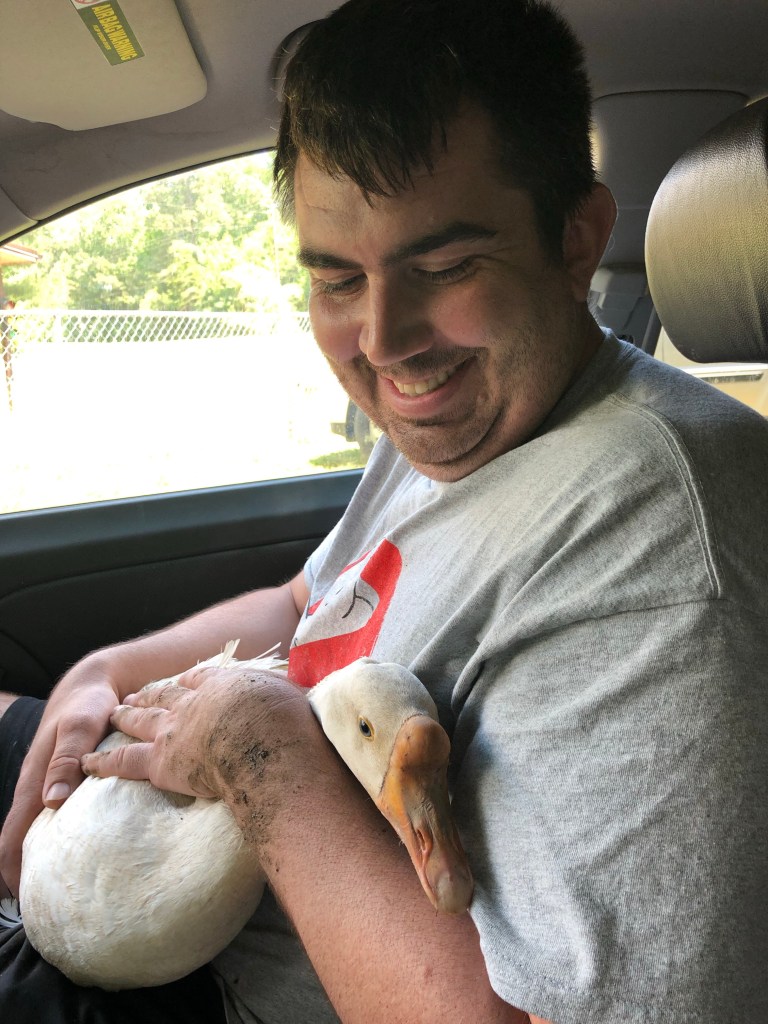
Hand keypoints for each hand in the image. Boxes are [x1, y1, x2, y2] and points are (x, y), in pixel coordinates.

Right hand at [0, 651, 124, 896]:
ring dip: (50, 863)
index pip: (11, 840)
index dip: (12, 875)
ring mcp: (54, 790)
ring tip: (71, 897)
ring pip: (44, 835)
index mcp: (34, 785)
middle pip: (24, 845)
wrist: (97, 684)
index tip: (24, 905)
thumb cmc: (87, 705)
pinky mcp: (71, 786)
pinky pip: (64, 822)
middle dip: (31, 879)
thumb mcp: (79, 726)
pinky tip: (90, 859)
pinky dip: (68, 844)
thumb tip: (52, 802)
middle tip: (51, 914)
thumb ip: (67, 759)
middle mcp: (40, 792)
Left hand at [80, 664, 317, 836]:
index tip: (185, 681)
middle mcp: (195, 700)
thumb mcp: (299, 698)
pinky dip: (103, 759)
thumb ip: (298, 698)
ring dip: (126, 715)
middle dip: (151, 692)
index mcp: (227, 683)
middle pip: (166, 692)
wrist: (266, 741)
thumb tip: (327, 699)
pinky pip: (124, 759)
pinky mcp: (161, 759)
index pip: (202, 678)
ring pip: (141, 718)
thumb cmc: (291, 724)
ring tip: (114, 714)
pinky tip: (88, 760)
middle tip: (136, 692)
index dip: (191, 681)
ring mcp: (175, 728)